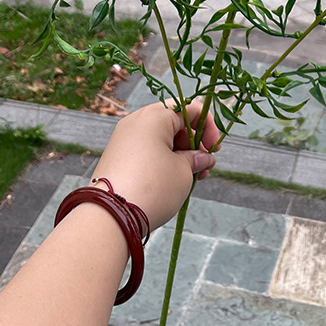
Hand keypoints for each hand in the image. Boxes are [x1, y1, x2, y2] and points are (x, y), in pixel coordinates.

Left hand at [91, 100, 218, 230]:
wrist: (110, 216)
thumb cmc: (152, 187)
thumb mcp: (183, 172)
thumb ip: (196, 159)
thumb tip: (203, 158)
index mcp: (155, 116)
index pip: (190, 109)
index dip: (208, 127)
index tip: (215, 149)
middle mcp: (137, 121)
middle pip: (175, 124)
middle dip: (194, 145)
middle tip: (205, 168)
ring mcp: (124, 138)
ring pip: (161, 139)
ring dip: (180, 155)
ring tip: (191, 178)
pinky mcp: (117, 156)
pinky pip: (146, 151)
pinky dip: (162, 161)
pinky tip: (172, 181)